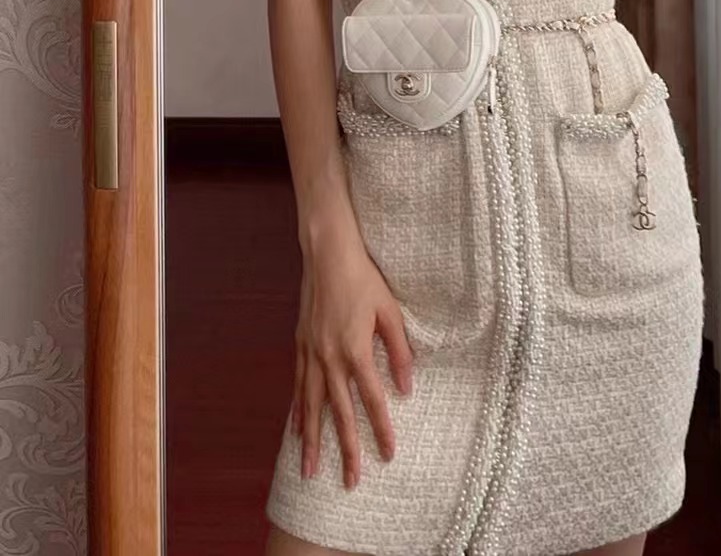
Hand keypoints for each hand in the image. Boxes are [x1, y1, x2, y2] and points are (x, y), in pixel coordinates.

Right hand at [291, 218, 413, 488]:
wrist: (327, 255)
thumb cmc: (364, 280)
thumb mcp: (390, 311)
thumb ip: (400, 350)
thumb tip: (407, 387)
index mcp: (355, 350)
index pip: (372, 399)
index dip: (381, 429)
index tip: (388, 455)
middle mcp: (329, 358)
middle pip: (339, 413)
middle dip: (345, 449)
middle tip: (350, 482)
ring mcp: (311, 353)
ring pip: (311, 407)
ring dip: (313, 441)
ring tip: (309, 472)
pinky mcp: (300, 345)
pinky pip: (299, 387)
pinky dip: (298, 412)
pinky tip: (296, 432)